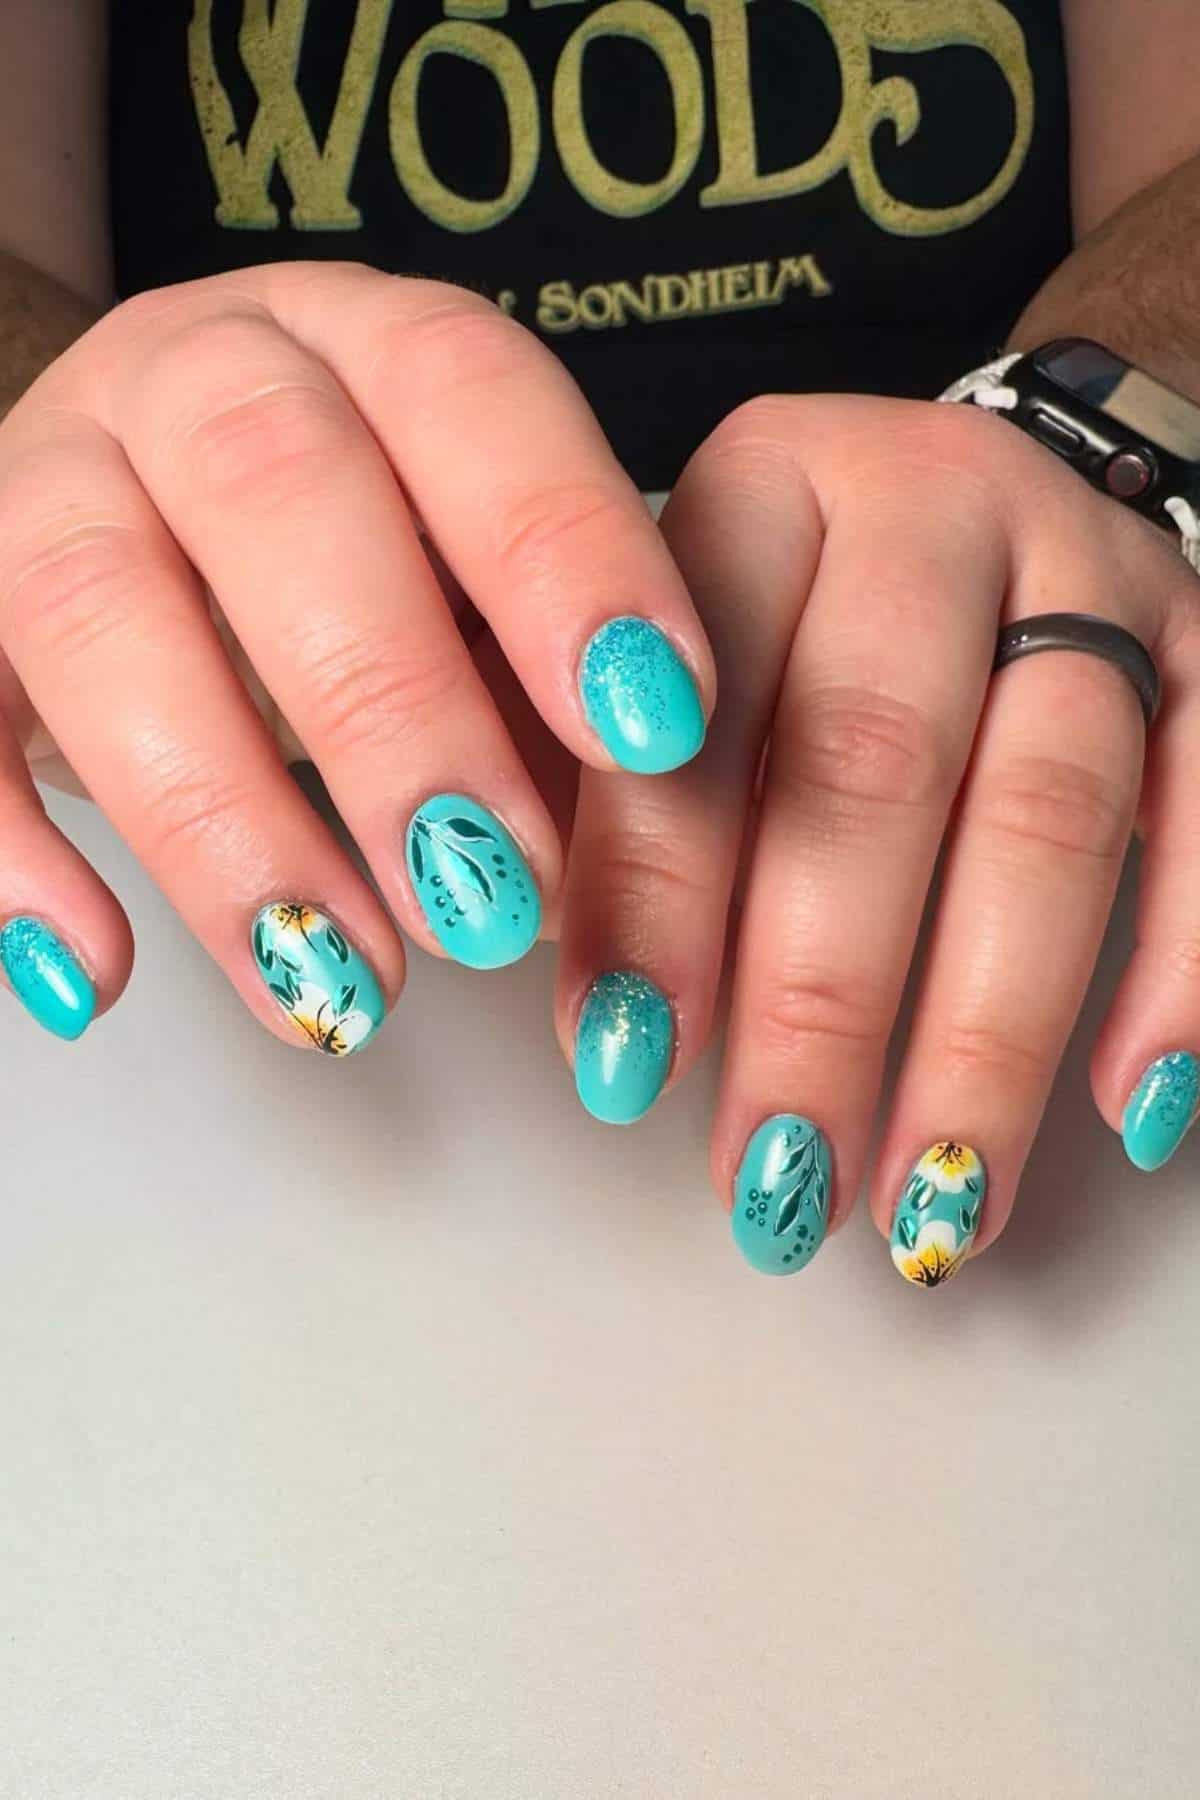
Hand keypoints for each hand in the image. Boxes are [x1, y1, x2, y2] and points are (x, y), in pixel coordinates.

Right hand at [0, 262, 713, 1047]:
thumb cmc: (371, 562)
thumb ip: (544, 689)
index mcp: (368, 346)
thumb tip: (620, 870)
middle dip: (392, 710)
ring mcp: (49, 474)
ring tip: (341, 986)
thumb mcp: (477, 594)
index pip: (468, 395)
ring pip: (96, 606)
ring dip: (225, 817)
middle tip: (489, 904)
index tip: (650, 727)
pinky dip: (9, 849)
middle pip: (274, 486)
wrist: (151, 497)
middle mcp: (196, 376)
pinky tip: (97, 975)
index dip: (562, 552)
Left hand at [555, 393, 1199, 1281]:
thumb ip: (573, 768)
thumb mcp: (643, 644)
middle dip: (820, 998)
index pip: (699, 699)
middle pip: (877, 759)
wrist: (960, 504)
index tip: (622, 1060)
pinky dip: (1176, 975)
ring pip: (1048, 810)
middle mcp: (926, 504)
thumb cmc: (770, 615)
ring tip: (925, 1201)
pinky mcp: (1199, 647)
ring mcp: (1083, 568)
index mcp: (758, 489)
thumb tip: (503, 928)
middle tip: (777, 1176)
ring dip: (984, 1034)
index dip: (658, 893)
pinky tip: (1125, 1112)